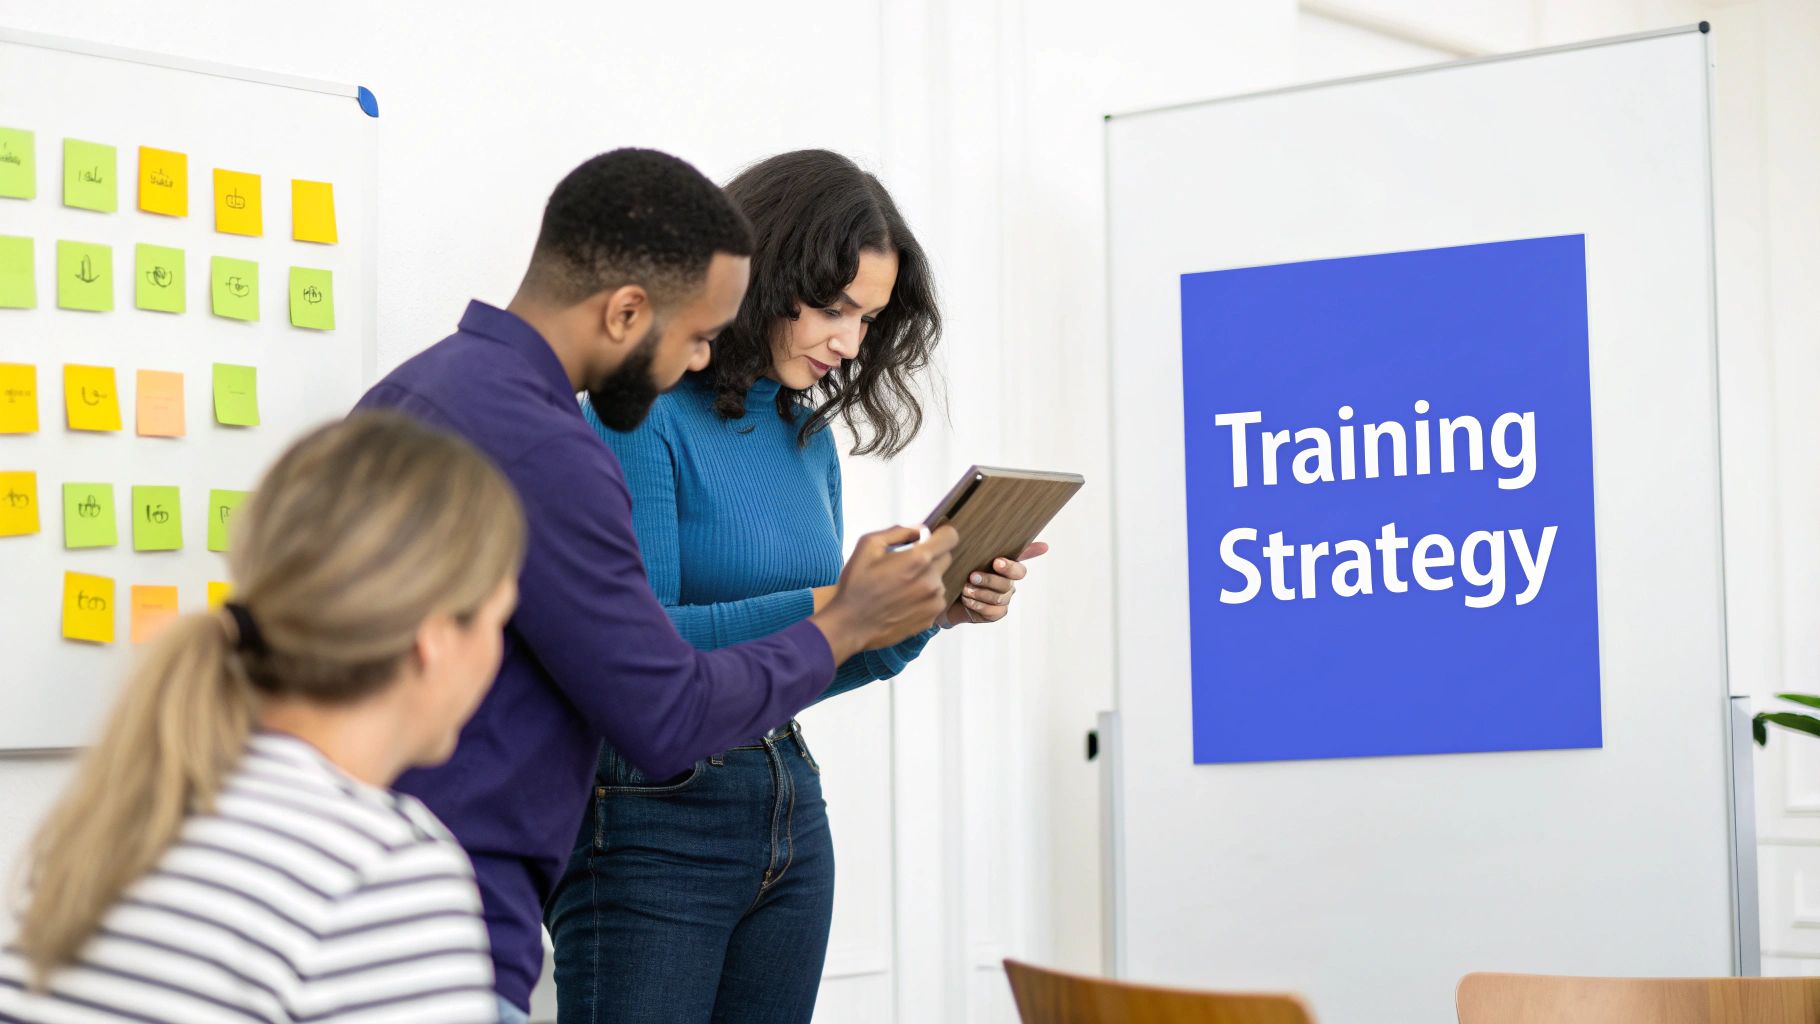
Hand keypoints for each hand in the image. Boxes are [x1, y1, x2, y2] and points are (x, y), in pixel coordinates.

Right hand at [811, 525, 958, 662]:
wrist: (850, 624)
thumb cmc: (856, 585)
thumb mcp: (868, 545)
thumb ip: (899, 532)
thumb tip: (919, 530)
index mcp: (918, 560)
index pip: (950, 537)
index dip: (942, 534)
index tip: (933, 537)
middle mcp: (931, 581)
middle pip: (946, 557)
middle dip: (930, 556)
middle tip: (906, 565)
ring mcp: (933, 602)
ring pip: (939, 580)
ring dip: (926, 579)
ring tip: (901, 587)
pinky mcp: (931, 618)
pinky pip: (935, 599)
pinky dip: (924, 597)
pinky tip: (903, 601)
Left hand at [941, 542, 1047, 626]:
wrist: (943, 599)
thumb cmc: (954, 572)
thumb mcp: (957, 555)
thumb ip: (957, 539)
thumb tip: (946, 518)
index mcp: (1003, 562)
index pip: (1021, 558)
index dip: (1014, 560)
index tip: (996, 561)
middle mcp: (1007, 580)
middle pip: (1010, 580)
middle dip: (991, 578)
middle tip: (972, 576)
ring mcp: (1003, 597)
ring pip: (1001, 596)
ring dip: (982, 592)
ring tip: (965, 589)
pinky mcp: (996, 613)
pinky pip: (994, 611)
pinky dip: (979, 605)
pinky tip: (967, 600)